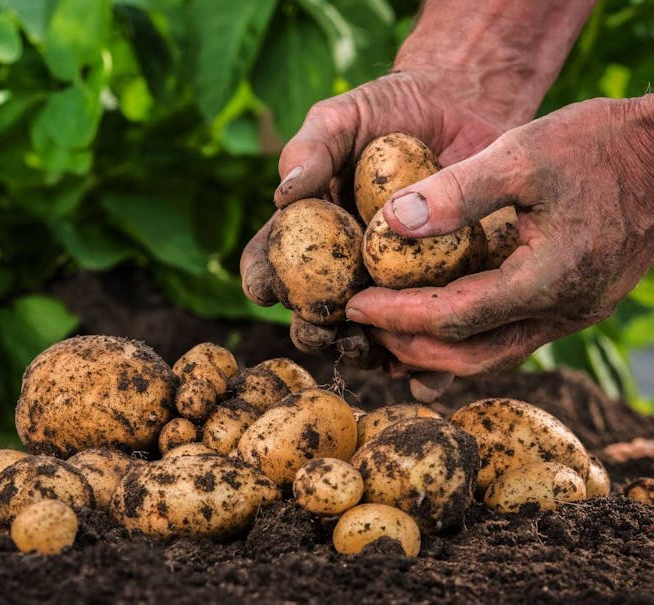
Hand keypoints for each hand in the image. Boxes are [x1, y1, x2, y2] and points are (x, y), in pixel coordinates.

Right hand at [241, 70, 512, 394]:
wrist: (465, 105)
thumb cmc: (389, 109)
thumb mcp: (343, 117)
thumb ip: (310, 149)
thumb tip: (283, 194)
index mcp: (308, 235)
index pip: (270, 264)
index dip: (262, 280)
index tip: (265, 288)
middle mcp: (343, 269)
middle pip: (314, 314)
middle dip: (312, 330)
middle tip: (321, 328)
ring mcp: (392, 286)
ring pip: (368, 335)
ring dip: (363, 352)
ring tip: (369, 349)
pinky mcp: (442, 292)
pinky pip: (430, 336)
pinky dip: (427, 365)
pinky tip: (426, 375)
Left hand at [345, 96, 653, 378]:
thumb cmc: (602, 144)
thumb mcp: (525, 153)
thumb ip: (458, 191)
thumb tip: (390, 224)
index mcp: (547, 280)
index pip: (452, 318)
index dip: (396, 316)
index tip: (353, 305)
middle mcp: (562, 311)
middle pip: (470, 356)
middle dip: (409, 347)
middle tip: (362, 327)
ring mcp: (573, 313)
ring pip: (493, 355)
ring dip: (436, 352)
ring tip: (388, 335)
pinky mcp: (575, 303)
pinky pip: (511, 338)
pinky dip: (467, 338)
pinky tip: (435, 326)